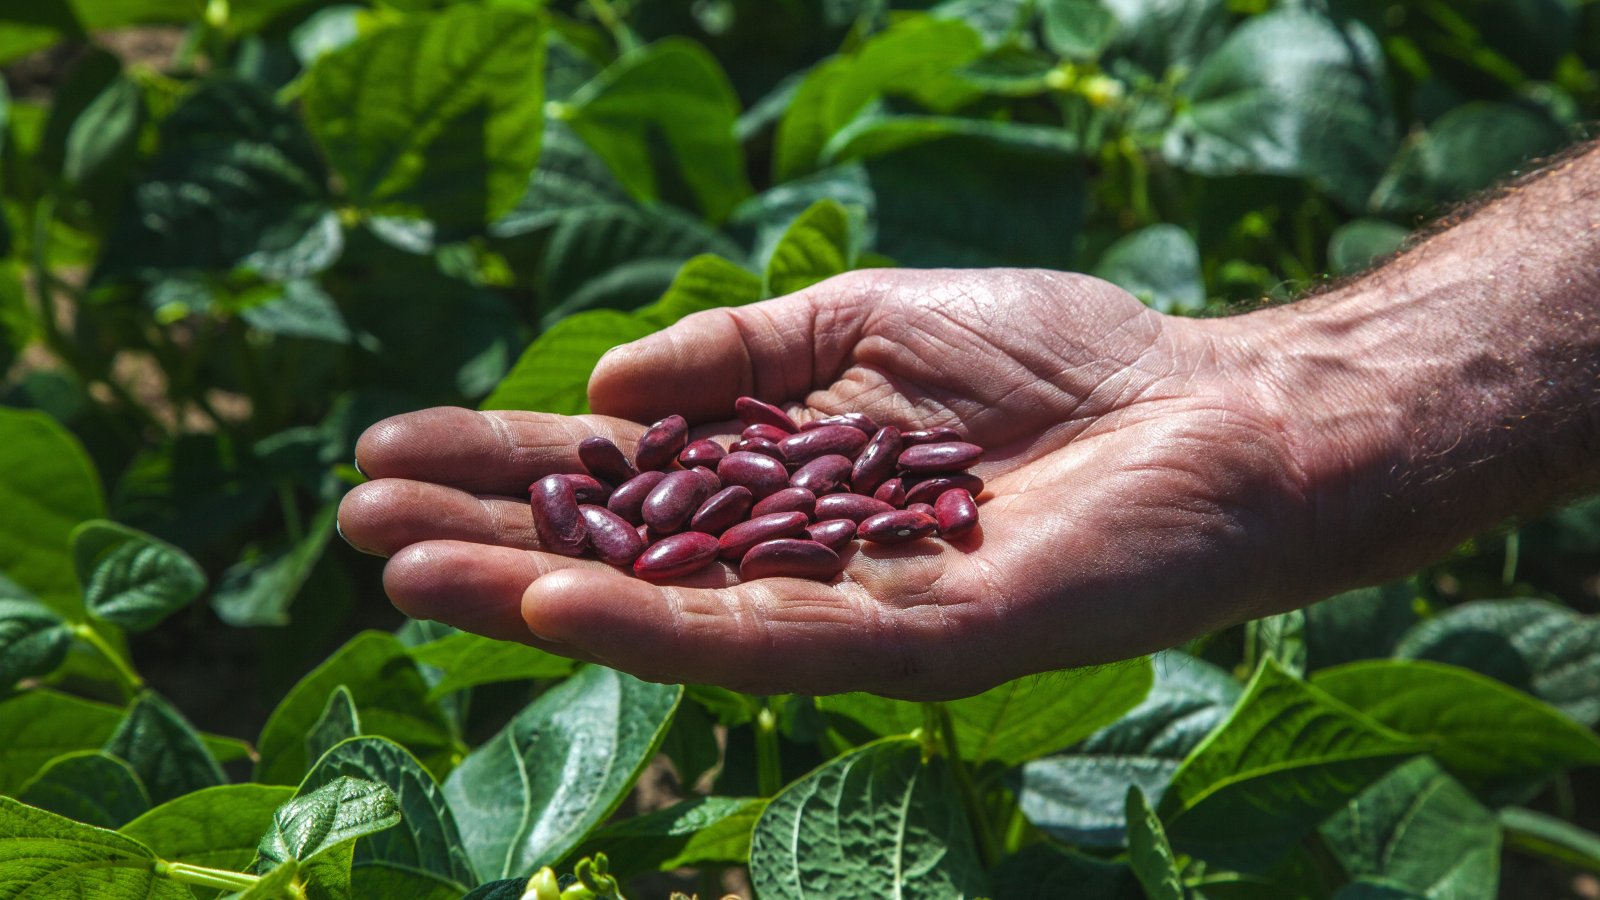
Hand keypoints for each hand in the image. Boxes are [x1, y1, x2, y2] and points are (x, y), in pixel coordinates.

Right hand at [338, 268, 1324, 698]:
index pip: (616, 475)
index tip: (385, 448)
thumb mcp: (864, 314)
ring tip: (403, 576)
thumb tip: (603, 386)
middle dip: (485, 541)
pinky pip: (771, 644)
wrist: (1214, 408)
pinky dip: (657, 631)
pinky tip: (555, 610)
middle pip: (619, 555)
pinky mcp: (916, 647)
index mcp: (778, 474)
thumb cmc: (1057, 352)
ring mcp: (849, 611)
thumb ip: (738, 352)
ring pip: (666, 616)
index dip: (503, 463)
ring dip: (531, 599)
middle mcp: (794, 555)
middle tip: (355, 525)